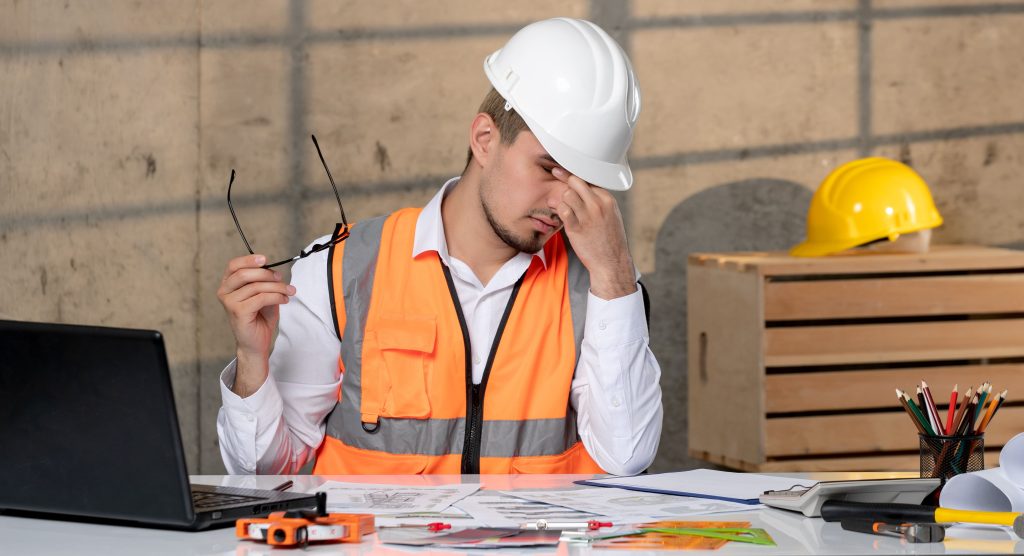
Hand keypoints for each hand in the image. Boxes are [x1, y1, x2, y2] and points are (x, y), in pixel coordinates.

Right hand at [216, 254, 294, 395]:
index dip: (249, 260)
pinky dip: (276, 296)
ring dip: (277, 287)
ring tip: (289, 292)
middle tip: (282, 279)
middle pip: (245, 274)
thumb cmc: (259, 318)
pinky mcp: (238, 312)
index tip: (265, 259)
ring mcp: (229, 302)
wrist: (256, 343)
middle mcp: (224, 292)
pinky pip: (261, 298)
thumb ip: (264, 282)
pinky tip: (284, 300)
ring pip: (256, 286)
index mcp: (228, 285)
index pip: (234, 265)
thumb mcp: (263, 294)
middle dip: (267, 274)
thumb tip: (273, 271)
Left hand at [552, 167, 636, 299]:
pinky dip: (559, 210)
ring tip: (561, 205)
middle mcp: (598, 205)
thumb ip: (597, 201)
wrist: (612, 262)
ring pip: (567, 194)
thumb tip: (580, 190)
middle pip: (575, 181)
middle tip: (556, 174)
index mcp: (607, 200)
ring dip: (561, 199)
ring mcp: (587, 216)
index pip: (588, 179)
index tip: (565, 171)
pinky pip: (562, 210)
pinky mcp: (576, 228)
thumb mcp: (611, 215)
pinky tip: (560, 215)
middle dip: (565, 179)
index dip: (575, 176)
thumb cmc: (610, 239)